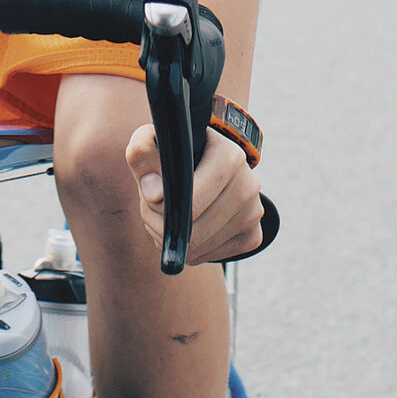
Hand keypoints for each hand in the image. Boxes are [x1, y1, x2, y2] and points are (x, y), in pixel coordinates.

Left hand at [123, 121, 265, 265]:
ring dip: (176, 239)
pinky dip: (193, 251)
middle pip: (195, 231)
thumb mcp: (153, 140)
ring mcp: (254, 212)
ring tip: (169, 217)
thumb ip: (143, 154)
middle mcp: (248, 184)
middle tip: (155, 212)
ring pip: (201, 247)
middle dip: (164, 227)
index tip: (150, 199)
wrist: (206, 160)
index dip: (162, 208)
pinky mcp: (253, 235)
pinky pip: (212, 257)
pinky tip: (188, 228)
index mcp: (229, 156)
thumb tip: (154, 193)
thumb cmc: (175, 151)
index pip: (191, 202)